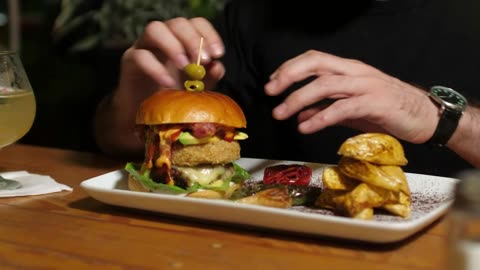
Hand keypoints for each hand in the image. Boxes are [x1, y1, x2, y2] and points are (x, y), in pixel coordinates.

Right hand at [117, 17, 225, 105]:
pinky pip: (140, 56)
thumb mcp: (195, 88)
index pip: (196, 24)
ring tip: (185, 65)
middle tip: (204, 59)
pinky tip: (168, 83)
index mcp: (181, 40)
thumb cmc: (171, 96)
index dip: (208, 34)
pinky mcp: (129, 61)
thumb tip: (217, 66)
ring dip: (173, 45)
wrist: (145, 115)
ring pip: (154, 29)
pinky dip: (156, 68)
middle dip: (193, 39)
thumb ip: (208, 77)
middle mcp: (163, 38)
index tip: (218, 53)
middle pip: (177, 23)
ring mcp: (144, 46)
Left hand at [264, 50, 438, 143]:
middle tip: (270, 91)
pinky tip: (305, 127)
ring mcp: (366, 86)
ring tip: (281, 114)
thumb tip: (299, 116)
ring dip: (298, 99)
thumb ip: (324, 110)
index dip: (290, 69)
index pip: (314, 60)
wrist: (424, 117)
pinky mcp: (375, 103)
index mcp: (348, 69)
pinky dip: (320, 117)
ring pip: (325, 84)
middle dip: (289, 75)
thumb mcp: (349, 110)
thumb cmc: (385, 110)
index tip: (272, 83)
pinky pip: (342, 108)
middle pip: (316, 64)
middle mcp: (355, 72)